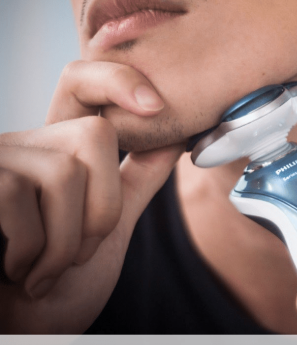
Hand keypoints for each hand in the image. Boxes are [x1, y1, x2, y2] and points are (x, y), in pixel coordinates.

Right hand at [0, 60, 184, 332]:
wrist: (18, 334)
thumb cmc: (57, 287)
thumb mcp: (108, 228)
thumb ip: (136, 180)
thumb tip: (177, 135)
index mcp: (59, 151)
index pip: (83, 82)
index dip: (116, 79)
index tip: (154, 105)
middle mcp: (24, 144)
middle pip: (93, 136)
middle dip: (102, 208)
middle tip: (77, 252)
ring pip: (63, 172)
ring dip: (65, 242)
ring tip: (45, 270)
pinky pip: (18, 197)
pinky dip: (32, 251)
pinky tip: (18, 272)